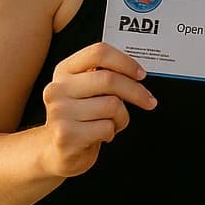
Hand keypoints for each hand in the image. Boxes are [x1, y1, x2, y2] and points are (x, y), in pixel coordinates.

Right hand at [39, 42, 155, 178]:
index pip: (99, 53)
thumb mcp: (87, 91)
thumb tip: (137, 73)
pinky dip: (112, 132)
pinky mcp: (65, 135)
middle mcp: (57, 89)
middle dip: (137, 92)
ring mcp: (59, 112)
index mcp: (65, 71)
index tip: (140, 74)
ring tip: (111, 122)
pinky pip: (106, 127)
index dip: (126, 62)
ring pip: (112, 105)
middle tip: (147, 101)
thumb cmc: (79, 118)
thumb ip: (105, 76)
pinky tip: (101, 134)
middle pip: (109, 79)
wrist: (57, 151)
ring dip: (122, 117)